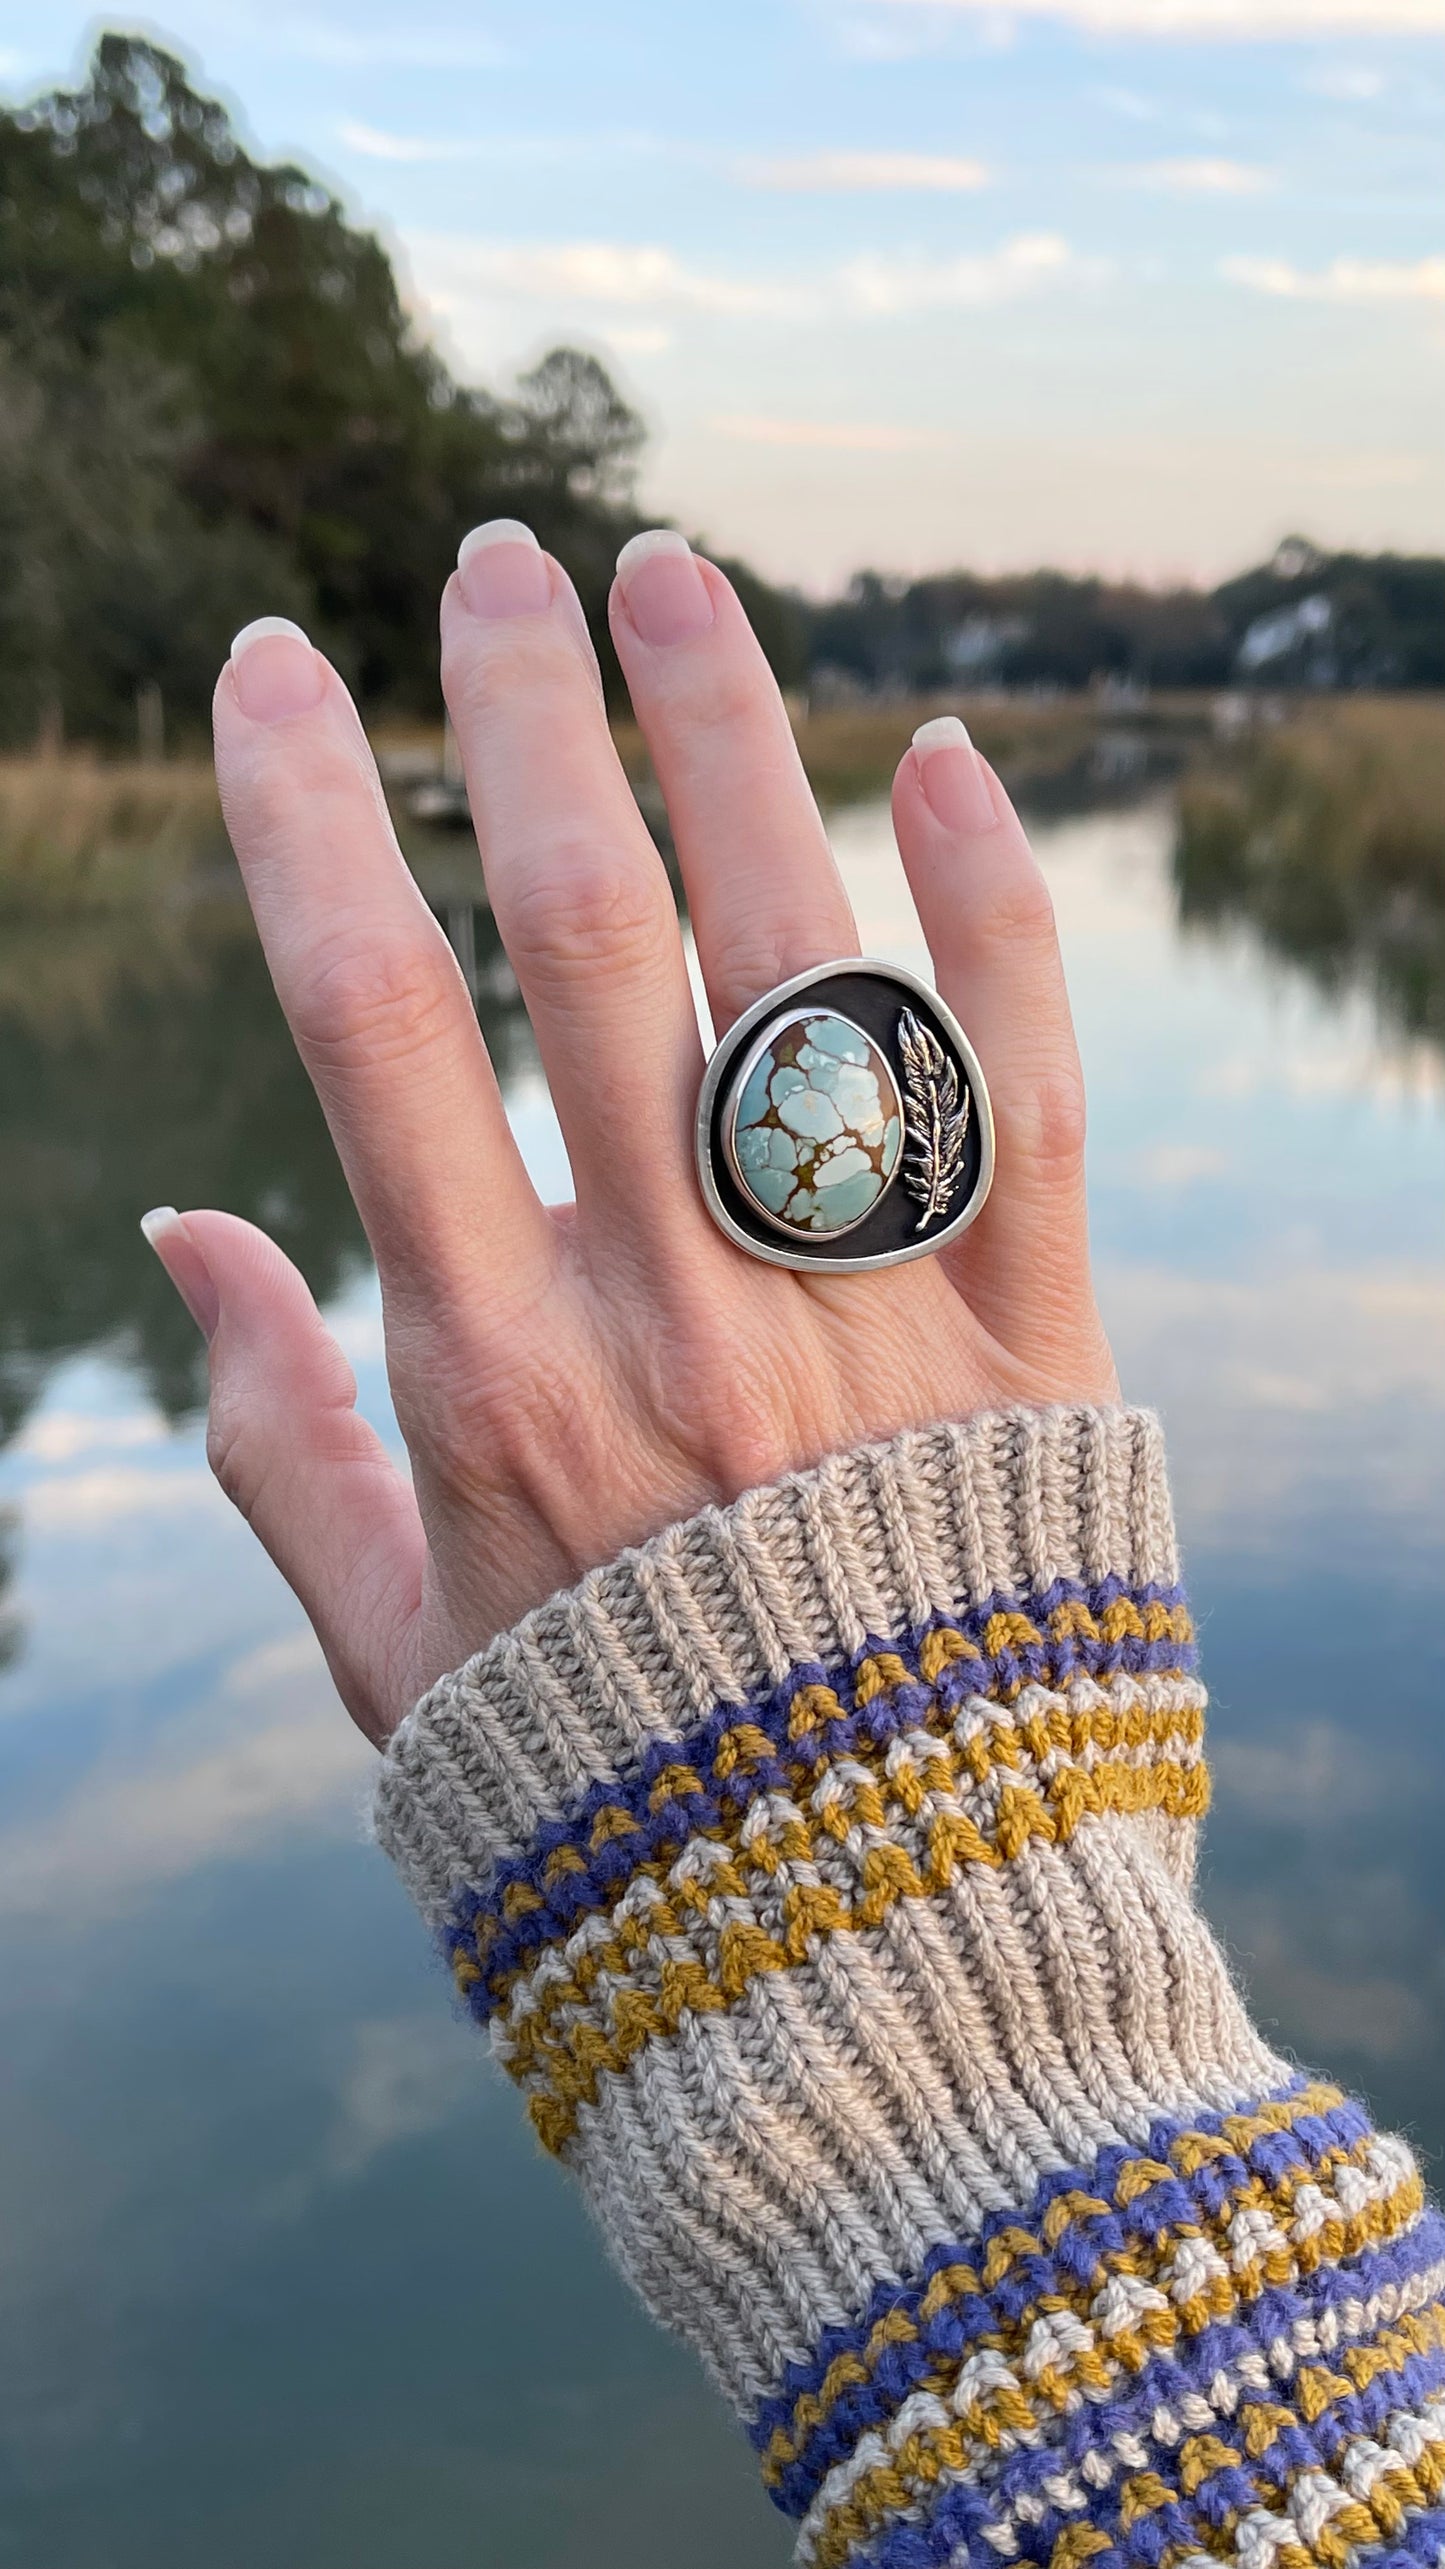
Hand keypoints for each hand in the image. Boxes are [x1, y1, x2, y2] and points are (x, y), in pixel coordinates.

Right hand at [146, 526, 1116, 1744]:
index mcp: (500, 1385)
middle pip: (587, 940)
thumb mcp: (393, 1649)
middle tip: (493, 562)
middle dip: (523, 720)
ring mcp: (873, 1318)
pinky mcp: (1041, 1343)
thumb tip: (187, 1232)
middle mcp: (684, 1319)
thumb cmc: (609, 1797)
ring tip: (674, 579)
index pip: (373, 1029)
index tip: (276, 668)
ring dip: (732, 744)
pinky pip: (1021, 1092)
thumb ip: (278, 1439)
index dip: (312, 819)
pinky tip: (948, 756)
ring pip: (802, 964)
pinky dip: (993, 916)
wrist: (885, 1954)